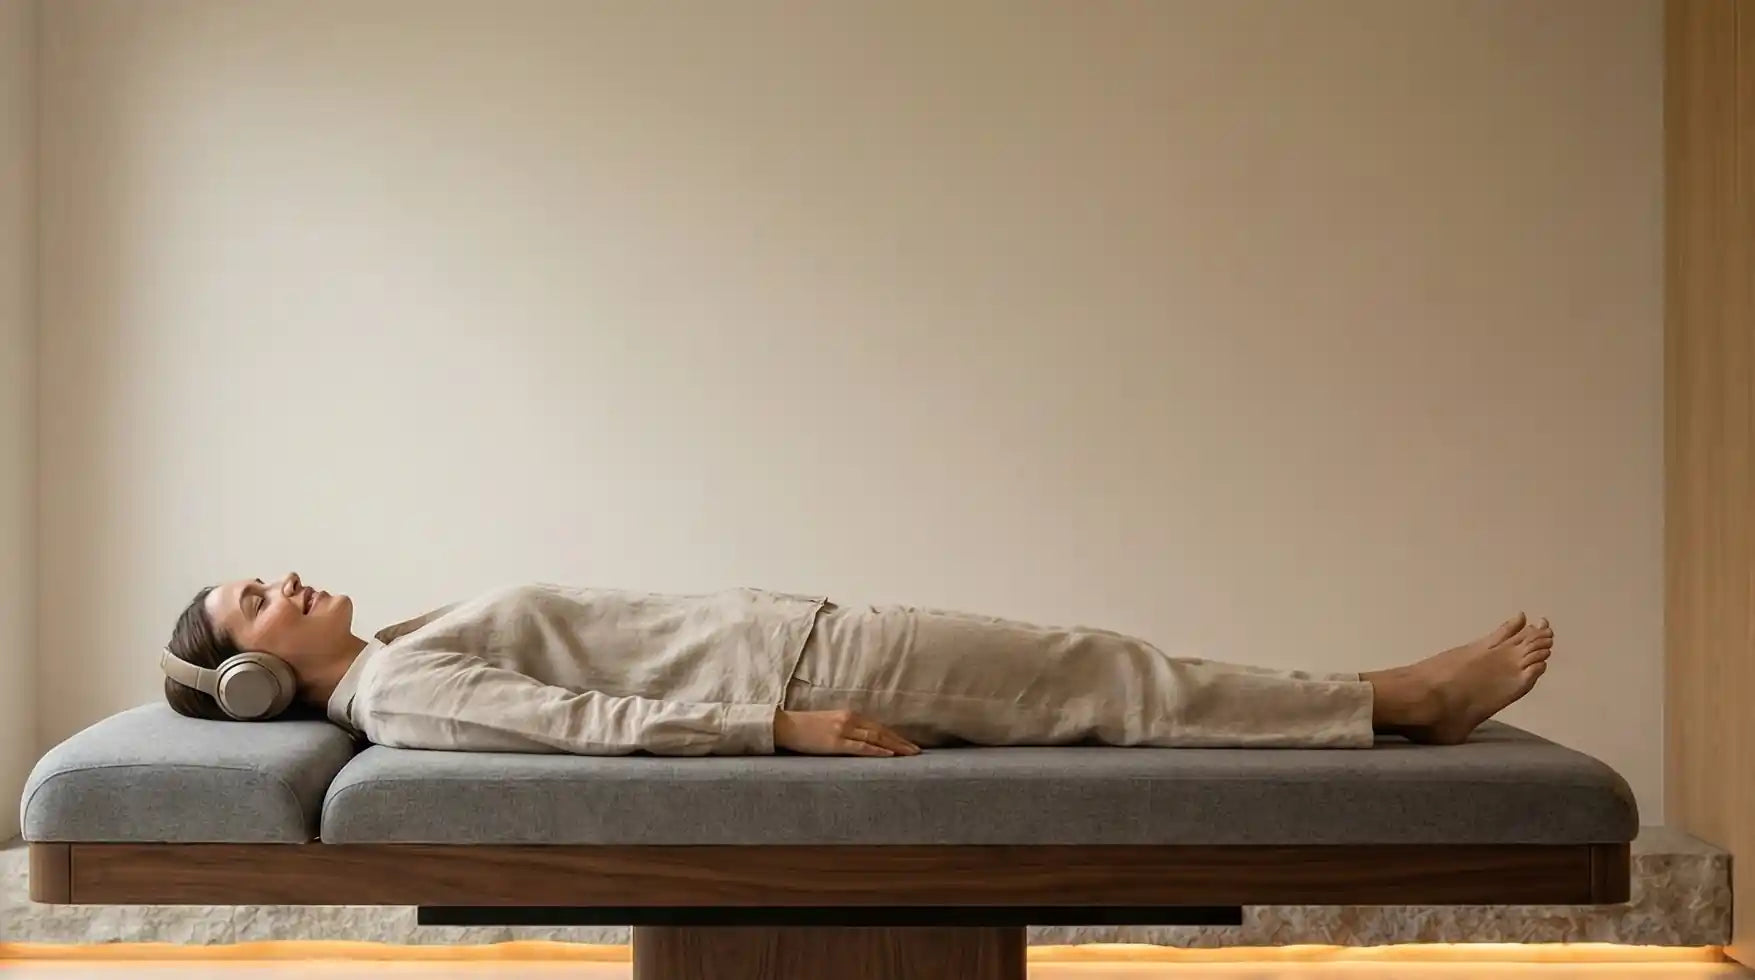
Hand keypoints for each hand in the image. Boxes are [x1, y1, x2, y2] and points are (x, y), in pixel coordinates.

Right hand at [774, 708, 921, 756]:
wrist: (786, 726)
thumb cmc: (806, 727)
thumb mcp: (830, 722)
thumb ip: (847, 728)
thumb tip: (863, 740)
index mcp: (849, 715)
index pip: (879, 726)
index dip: (895, 736)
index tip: (909, 744)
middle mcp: (850, 720)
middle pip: (881, 732)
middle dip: (901, 742)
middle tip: (918, 751)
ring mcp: (843, 731)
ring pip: (875, 738)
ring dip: (895, 747)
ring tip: (910, 754)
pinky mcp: (835, 742)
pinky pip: (860, 747)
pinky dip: (876, 750)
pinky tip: (889, 754)